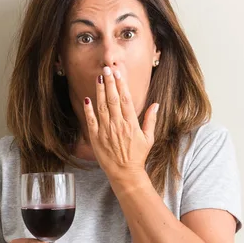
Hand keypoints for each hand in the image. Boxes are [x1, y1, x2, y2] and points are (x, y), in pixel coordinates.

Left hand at [83, 66, 158, 186]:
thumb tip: (155, 104)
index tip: (119, 74)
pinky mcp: (96, 138)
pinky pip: (92, 121)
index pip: (126, 100)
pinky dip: (89, 110)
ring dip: (100, 91)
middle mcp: (118, 125)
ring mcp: (106, 131)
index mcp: (131, 124)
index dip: (122, 85)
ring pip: (101, 107)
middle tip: (107, 69)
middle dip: (109, 83)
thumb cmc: (138, 156)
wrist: (125, 173)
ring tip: (99, 78)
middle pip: (113, 99)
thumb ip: (150, 120)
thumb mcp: (149, 138)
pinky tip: (87, 99)